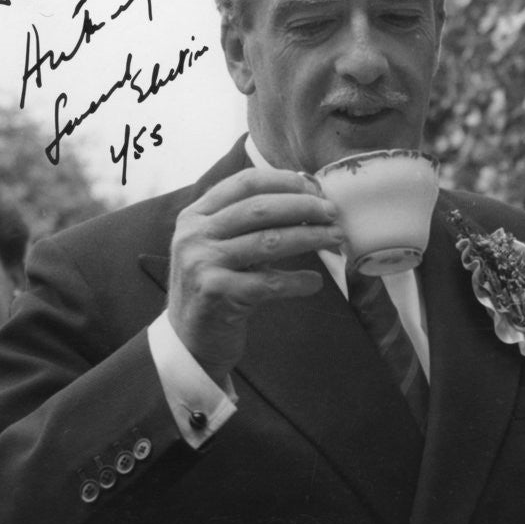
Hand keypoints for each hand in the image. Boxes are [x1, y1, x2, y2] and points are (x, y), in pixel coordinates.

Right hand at [167, 167, 343, 385]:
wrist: (189, 342)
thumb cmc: (215, 289)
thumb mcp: (218, 247)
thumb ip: (246, 223)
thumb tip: (306, 196)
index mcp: (196, 216)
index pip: (245, 183)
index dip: (284, 181)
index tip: (314, 188)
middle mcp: (195, 235)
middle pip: (260, 208)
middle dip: (304, 207)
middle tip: (332, 214)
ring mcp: (203, 263)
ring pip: (268, 241)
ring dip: (310, 238)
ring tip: (335, 239)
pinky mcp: (217, 294)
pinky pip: (269, 282)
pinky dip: (297, 281)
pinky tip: (314, 282)